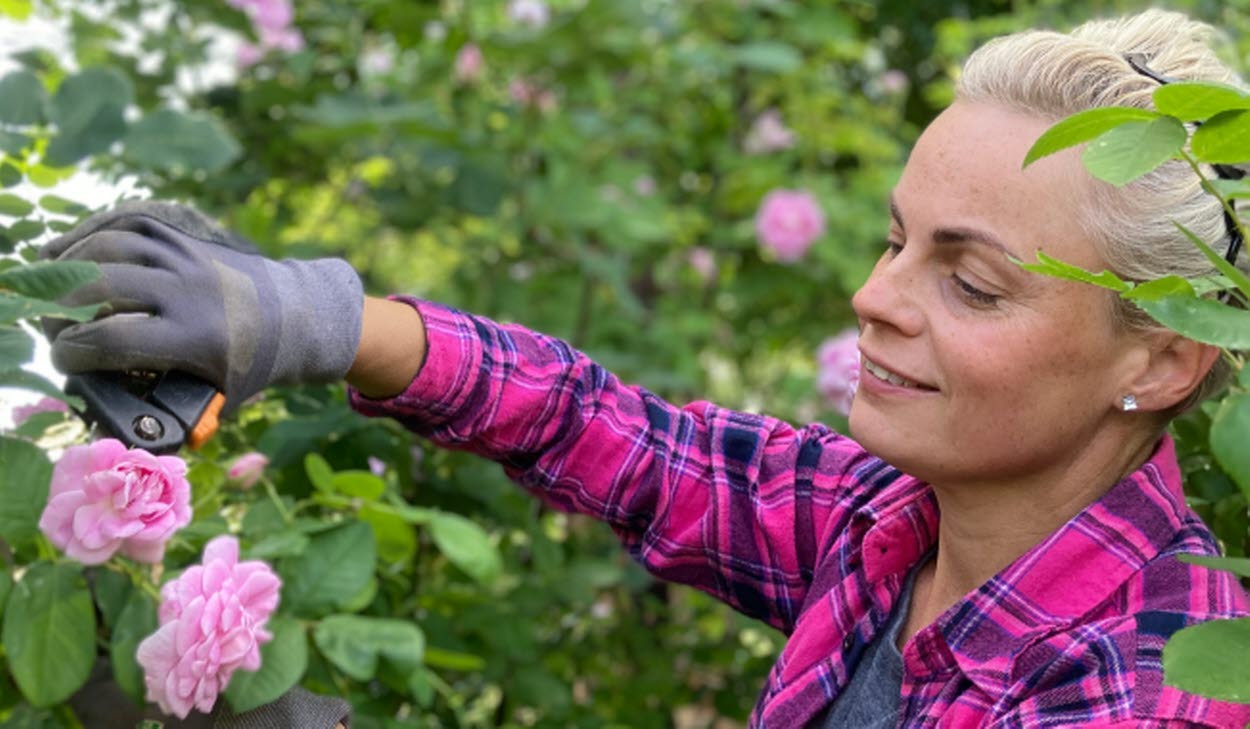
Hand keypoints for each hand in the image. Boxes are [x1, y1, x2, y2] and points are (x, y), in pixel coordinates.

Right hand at [40, 201, 363, 410]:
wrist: (298, 316)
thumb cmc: (251, 365)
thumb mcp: (219, 398)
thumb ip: (174, 415)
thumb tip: (121, 430)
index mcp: (196, 337)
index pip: (114, 339)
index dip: (74, 351)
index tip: (59, 360)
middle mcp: (189, 291)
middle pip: (103, 284)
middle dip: (61, 306)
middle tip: (49, 326)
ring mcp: (188, 259)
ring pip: (112, 245)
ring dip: (69, 264)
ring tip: (47, 287)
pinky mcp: (186, 240)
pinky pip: (131, 224)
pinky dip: (94, 233)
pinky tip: (71, 252)